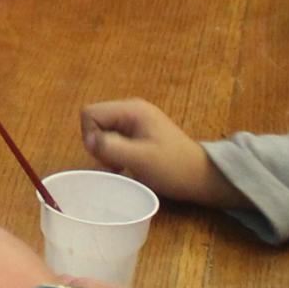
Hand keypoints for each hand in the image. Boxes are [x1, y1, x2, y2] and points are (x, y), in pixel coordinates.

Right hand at [80, 98, 238, 210]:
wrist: (200, 177)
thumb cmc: (173, 167)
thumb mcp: (141, 159)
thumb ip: (112, 147)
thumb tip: (88, 140)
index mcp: (132, 110)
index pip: (90, 113)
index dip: (91, 135)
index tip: (107, 156)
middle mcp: (131, 110)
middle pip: (94, 121)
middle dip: (98, 144)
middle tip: (115, 163)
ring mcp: (134, 121)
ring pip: (101, 131)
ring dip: (105, 151)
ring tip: (121, 166)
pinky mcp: (136, 134)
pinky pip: (111, 139)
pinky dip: (113, 153)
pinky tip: (124, 166)